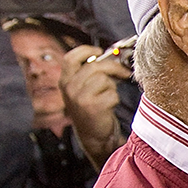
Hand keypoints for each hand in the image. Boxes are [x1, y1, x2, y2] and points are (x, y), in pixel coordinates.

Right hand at [60, 45, 130, 165]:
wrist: (94, 136)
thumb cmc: (93, 109)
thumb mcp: (83, 89)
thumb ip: (90, 72)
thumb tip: (112, 55)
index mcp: (65, 81)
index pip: (70, 58)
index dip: (86, 51)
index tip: (99, 51)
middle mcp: (69, 88)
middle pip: (94, 66)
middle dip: (113, 67)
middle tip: (123, 72)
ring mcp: (79, 98)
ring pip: (104, 79)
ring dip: (112, 87)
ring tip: (107, 97)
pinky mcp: (92, 107)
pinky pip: (111, 93)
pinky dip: (115, 99)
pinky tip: (108, 107)